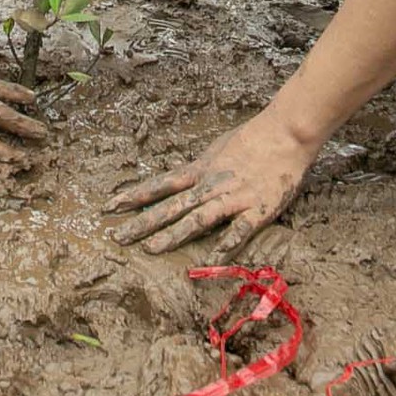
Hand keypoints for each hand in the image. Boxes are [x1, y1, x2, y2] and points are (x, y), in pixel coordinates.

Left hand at [105, 112, 316, 256]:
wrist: (286, 132)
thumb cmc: (253, 138)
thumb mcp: (217, 149)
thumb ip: (200, 167)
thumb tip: (183, 178)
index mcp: (200, 170)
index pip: (160, 184)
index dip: (134, 196)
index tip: (109, 206)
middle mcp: (211, 185)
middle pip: (171, 205)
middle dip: (142, 222)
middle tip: (116, 236)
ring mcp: (233, 198)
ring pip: (197, 218)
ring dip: (173, 234)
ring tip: (150, 249)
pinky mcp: (258, 209)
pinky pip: (239, 231)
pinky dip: (224, 247)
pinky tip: (210, 263)